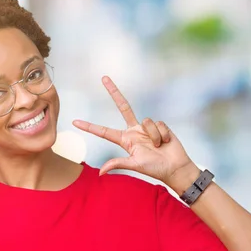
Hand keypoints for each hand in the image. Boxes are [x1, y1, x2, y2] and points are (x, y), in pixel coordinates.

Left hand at [73, 76, 197, 188]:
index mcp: (125, 140)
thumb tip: (101, 172)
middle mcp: (134, 131)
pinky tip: (166, 142)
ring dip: (154, 136)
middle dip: (114, 91)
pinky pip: (158, 123)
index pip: (104, 132)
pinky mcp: (160, 125)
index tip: (75, 122)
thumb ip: (118, 163)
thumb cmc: (155, 168)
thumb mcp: (134, 164)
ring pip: (147, 121)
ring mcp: (147, 128)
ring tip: (158, 147)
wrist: (175, 167)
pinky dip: (162, 134)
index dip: (90, 126)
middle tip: (104, 77)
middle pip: (123, 106)